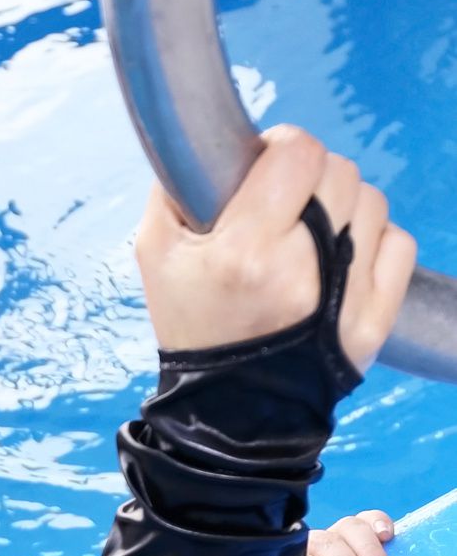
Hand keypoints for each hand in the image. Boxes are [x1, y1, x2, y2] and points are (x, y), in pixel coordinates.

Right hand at [134, 125, 416, 371]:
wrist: (228, 412)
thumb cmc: (192, 327)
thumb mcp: (156, 256)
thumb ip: (174, 189)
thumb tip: (209, 143)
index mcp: (244, 251)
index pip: (298, 153)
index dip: (284, 147)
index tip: (269, 166)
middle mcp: (300, 270)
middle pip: (339, 171)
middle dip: (313, 177)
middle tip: (288, 205)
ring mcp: (345, 296)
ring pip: (372, 202)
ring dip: (346, 208)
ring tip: (314, 238)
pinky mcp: (375, 319)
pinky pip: (399, 244)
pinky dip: (377, 242)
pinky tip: (344, 260)